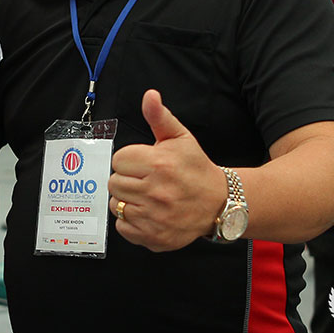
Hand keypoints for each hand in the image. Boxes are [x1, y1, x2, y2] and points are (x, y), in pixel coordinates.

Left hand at [107, 90, 226, 251]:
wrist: (219, 203)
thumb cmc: (196, 169)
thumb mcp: (181, 138)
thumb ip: (160, 117)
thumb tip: (149, 95)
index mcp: (159, 164)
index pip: (118, 160)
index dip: (129, 161)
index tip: (143, 164)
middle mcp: (156, 191)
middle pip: (114, 183)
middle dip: (126, 180)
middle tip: (144, 180)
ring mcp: (155, 217)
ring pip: (117, 205)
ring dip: (127, 200)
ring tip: (146, 196)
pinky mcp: (154, 237)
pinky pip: (123, 228)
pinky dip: (131, 222)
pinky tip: (147, 213)